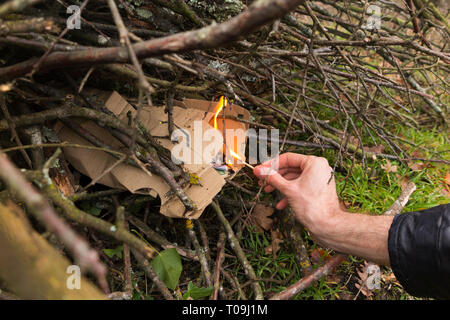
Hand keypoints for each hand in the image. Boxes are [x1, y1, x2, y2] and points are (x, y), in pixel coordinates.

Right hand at [253, 152, 392, 264]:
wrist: (327, 225)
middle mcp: (319, 168)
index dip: (272, 164)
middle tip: (262, 180)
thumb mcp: (288, 189)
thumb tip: (259, 170)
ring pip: (295, 178)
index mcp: (314, 163)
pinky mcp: (318, 189)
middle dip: (275, 176)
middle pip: (291, 168)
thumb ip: (272, 178)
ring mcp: (319, 179)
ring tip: (268, 190)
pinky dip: (290, 193)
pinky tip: (281, 203)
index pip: (288, 158)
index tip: (261, 169)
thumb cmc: (313, 207)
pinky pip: (301, 186)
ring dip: (280, 185)